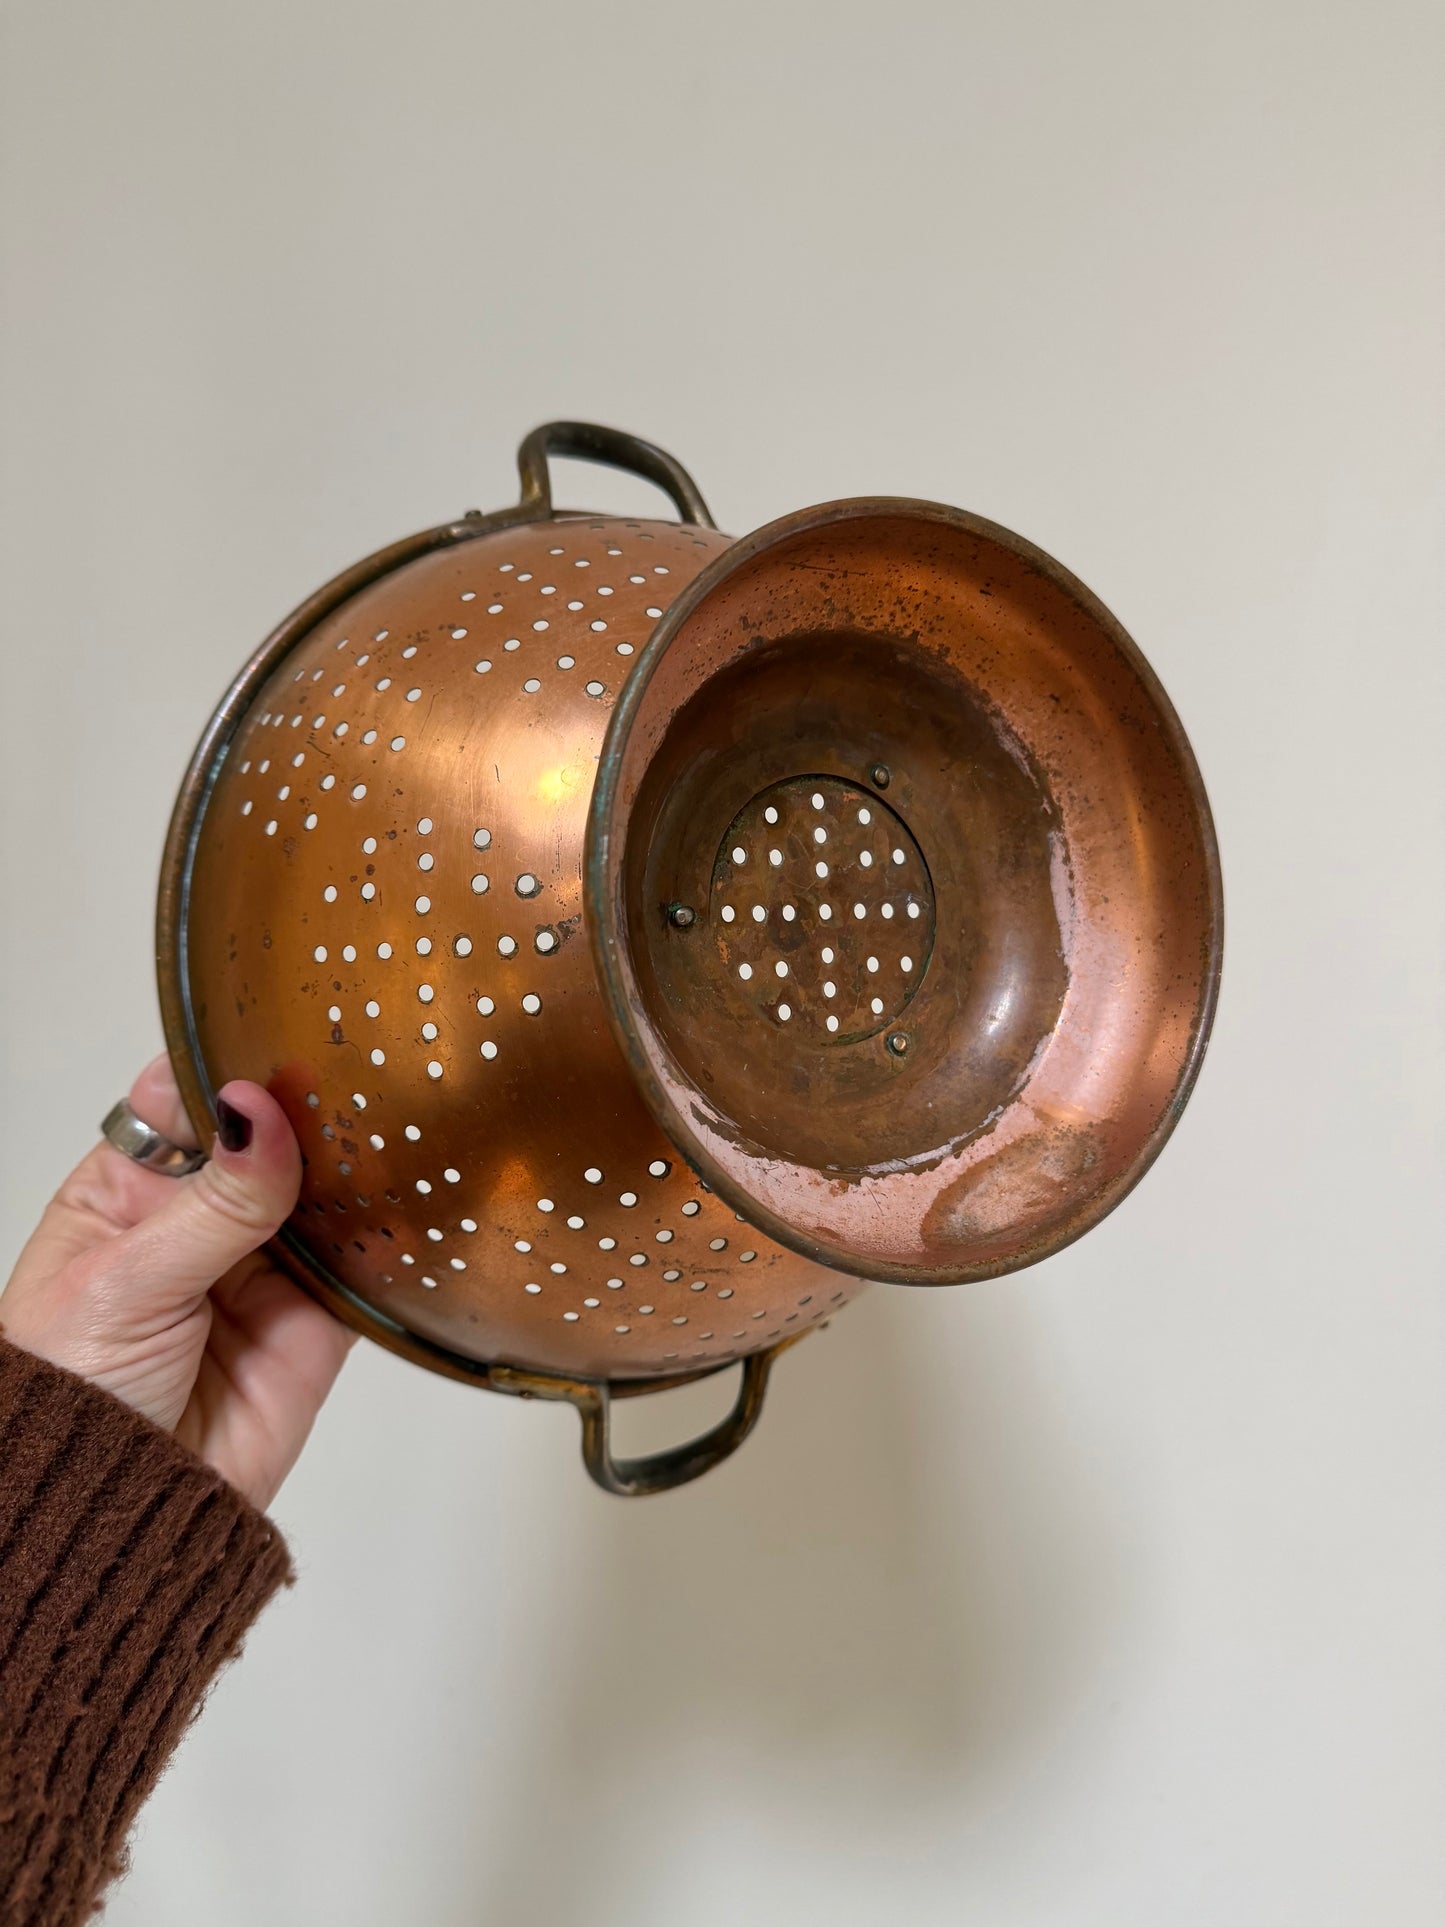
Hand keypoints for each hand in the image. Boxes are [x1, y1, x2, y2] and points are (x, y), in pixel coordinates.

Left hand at [0, 1054, 353, 1510]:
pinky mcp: (318, 1323)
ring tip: (391, 1128)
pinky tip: (409, 1196)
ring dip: (354, 1166)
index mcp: (127, 1191)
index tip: (282, 1043)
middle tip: (355, 1079)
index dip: (231, 1072)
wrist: (113, 1527)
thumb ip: (213, 1201)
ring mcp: (262, 1270)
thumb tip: (261, 1112)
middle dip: (307, 1114)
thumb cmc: (70, 1400)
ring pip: (323, 1194)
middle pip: (267, 1140)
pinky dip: (389, 1236)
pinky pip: (363, 1266)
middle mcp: (199, 1220)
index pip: (185, 1101)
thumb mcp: (127, 1283)